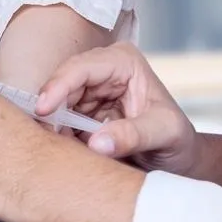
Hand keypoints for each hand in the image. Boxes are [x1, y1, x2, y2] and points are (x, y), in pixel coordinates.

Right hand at [35, 42, 199, 175]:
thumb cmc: (178, 140)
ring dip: (54, 126)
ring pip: (57, 105)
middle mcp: (103, 72)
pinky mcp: (82, 113)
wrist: (178, 158)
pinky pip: (60, 122)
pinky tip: (64, 151)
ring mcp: (90, 92)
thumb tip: (97, 143)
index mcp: (123, 62)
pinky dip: (59, 137)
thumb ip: (133, 135)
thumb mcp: (164, 134)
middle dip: (51, 110)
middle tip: (44, 136)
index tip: (44, 110)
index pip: (82, 68)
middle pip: (62, 84)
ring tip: (58, 148)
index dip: (58, 86)